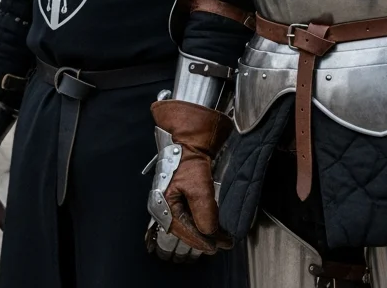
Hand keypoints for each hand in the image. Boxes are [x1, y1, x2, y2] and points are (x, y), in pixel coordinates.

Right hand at [146, 100, 232, 259]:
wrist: (190, 139)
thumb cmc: (189, 159)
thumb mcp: (199, 188)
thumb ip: (204, 213)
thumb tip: (210, 232)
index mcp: (163, 204)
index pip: (182, 230)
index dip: (200, 241)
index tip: (215, 247)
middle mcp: (164, 205)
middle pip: (185, 228)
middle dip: (204, 237)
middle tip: (223, 244)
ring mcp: (172, 199)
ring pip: (189, 222)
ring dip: (205, 229)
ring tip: (221, 237)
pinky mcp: (180, 194)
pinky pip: (190, 213)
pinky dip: (202, 219)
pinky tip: (212, 223)